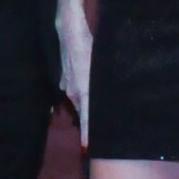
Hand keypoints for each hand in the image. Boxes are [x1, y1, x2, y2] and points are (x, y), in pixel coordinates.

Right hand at [56, 11, 91, 142]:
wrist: (69, 31)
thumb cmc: (88, 47)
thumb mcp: (102, 65)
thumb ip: (104, 85)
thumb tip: (114, 97)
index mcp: (83, 91)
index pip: (86, 118)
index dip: (87, 133)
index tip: (87, 147)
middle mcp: (73, 92)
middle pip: (83, 109)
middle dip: (90, 119)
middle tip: (100, 128)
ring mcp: (66, 84)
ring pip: (78, 99)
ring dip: (86, 103)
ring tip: (98, 108)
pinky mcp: (64, 77)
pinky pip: (73, 89)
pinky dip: (80, 91)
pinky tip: (87, 83)